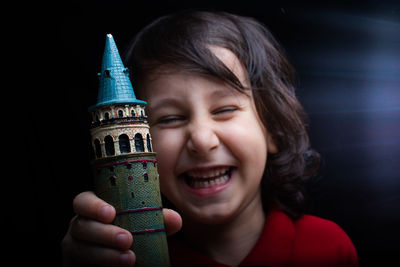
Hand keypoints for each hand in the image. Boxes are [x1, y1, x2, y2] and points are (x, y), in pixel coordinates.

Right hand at [61, 191, 181, 265]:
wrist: (125, 260)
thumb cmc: (133, 233)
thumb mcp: (145, 225)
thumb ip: (158, 220)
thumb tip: (175, 219)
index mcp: (93, 209)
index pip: (84, 201)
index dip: (93, 206)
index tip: (111, 213)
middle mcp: (80, 225)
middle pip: (81, 226)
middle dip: (104, 233)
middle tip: (127, 240)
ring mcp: (75, 247)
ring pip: (80, 249)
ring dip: (104, 255)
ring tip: (129, 259)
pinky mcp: (75, 266)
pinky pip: (80, 266)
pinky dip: (99, 266)